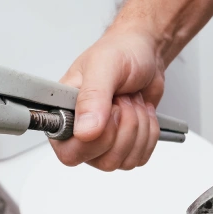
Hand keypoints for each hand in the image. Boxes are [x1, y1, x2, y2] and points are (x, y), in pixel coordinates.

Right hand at [50, 27, 165, 170]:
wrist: (145, 53)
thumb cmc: (120, 52)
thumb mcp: (105, 66)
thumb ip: (92, 97)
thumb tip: (84, 131)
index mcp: (63, 112)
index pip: (69, 152)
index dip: (95, 139)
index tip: (110, 109)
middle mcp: (79, 132)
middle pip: (102, 161)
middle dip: (123, 128)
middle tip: (122, 101)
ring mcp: (102, 142)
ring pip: (124, 161)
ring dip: (138, 129)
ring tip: (131, 103)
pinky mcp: (124, 145)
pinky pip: (140, 157)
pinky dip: (149, 133)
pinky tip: (141, 113)